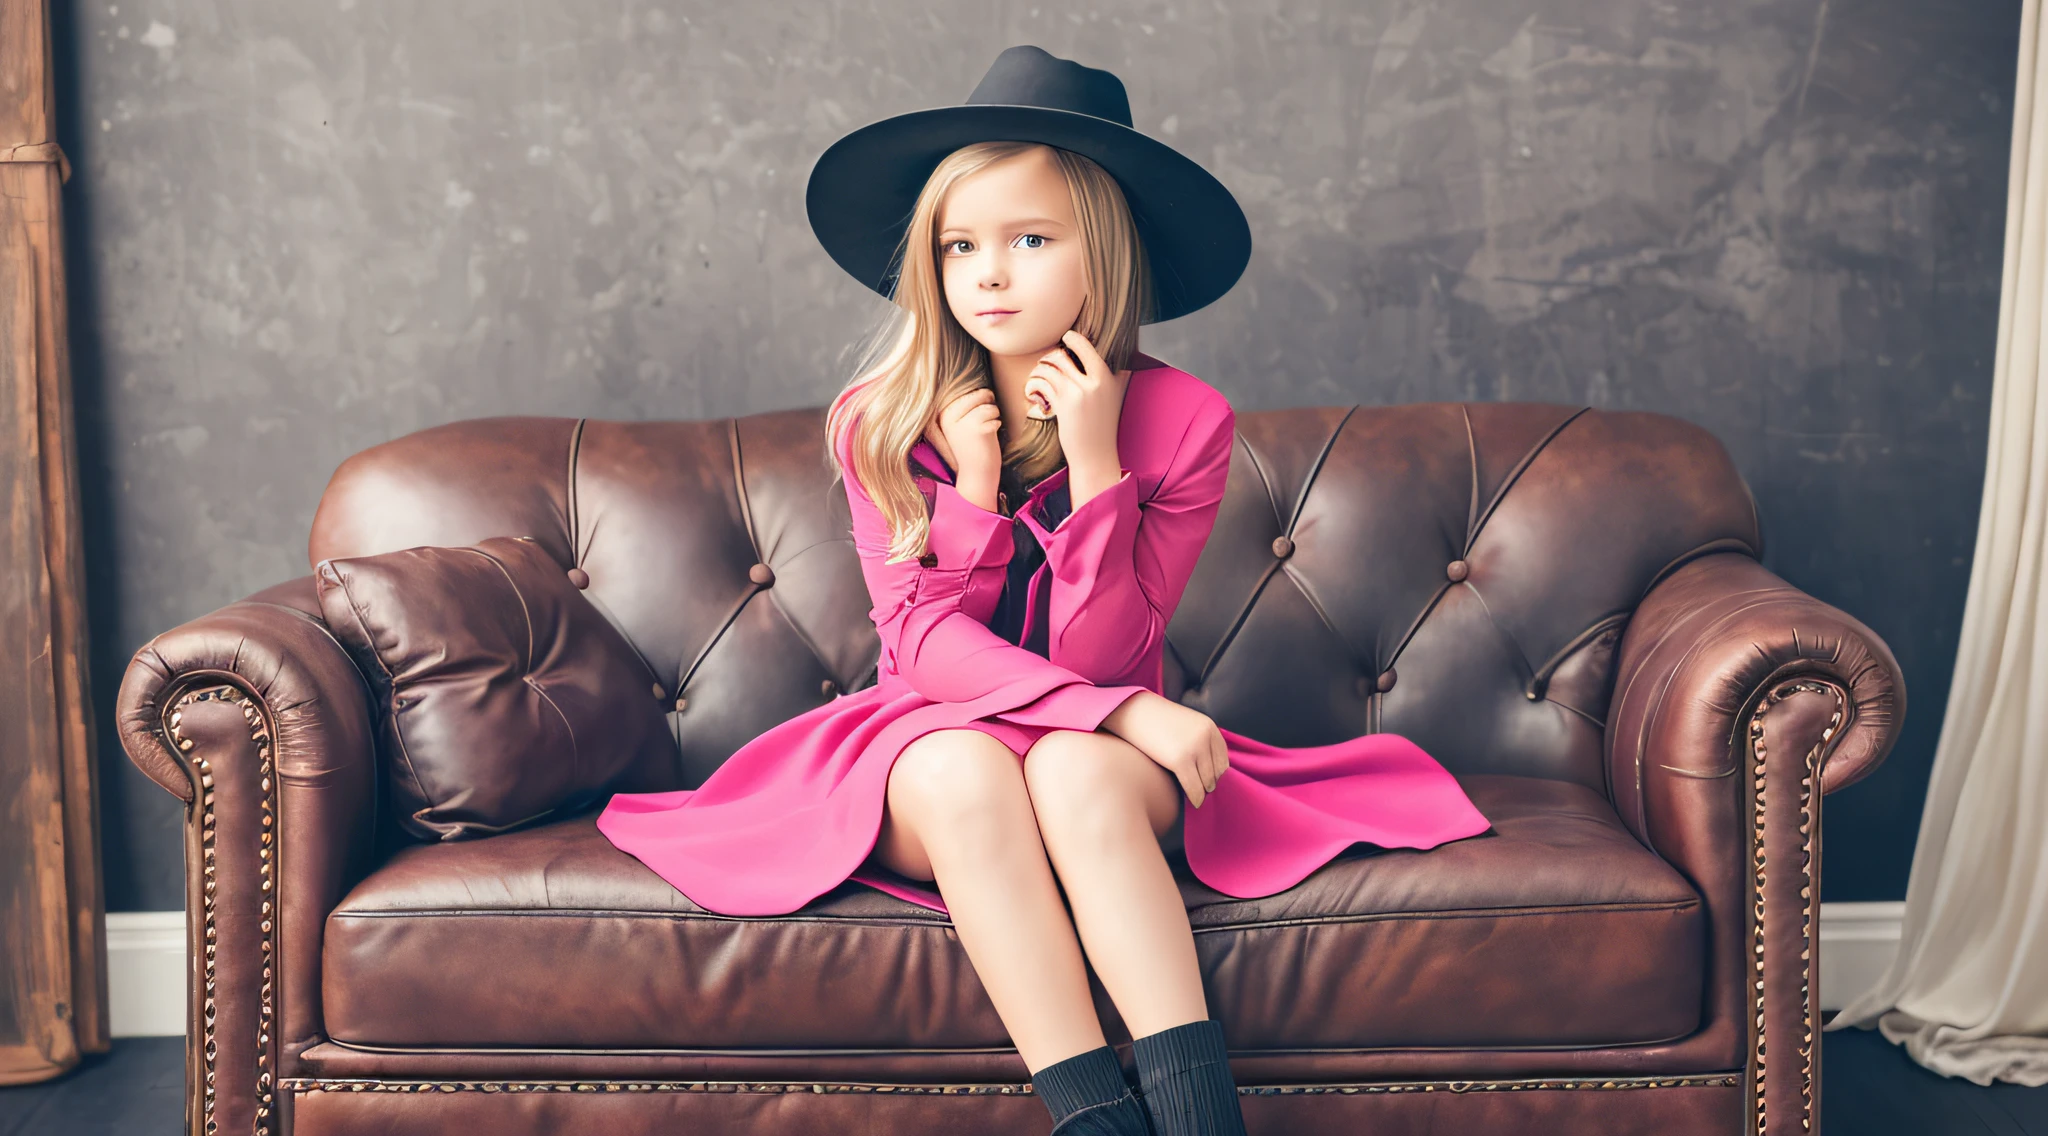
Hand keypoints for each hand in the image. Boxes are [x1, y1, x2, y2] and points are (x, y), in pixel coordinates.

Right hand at [926, 386, 1001, 510]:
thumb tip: (984, 387)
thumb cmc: (974, 446)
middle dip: (989, 404)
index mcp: (944, 414)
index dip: (981, 400)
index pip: (969, 392)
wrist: (976, 474)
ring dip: (994, 416)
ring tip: (987, 431)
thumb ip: (968, 405)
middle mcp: (949, 416)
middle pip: (979, 394)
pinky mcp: (975, 428)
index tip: (978, 418)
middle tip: (987, 421)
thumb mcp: (964, 423)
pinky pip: (994, 416)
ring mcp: (961, 422)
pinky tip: (990, 436)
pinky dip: (997, 424)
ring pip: (989, 405)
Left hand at [1024, 330, 1129, 485]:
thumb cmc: (1102, 427)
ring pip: (1049, 369)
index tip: (1066, 337)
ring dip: (1038, 371)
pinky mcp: (1063, 405)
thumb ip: (1112, 376)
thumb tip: (1104, 354)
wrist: (1096, 455)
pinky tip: (1033, 393)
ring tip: (1037, 378)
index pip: (1087, 347)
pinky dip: (1034, 385)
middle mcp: (1094, 382)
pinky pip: (1042, 384)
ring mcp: (1078, 393)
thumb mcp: (1113, 397)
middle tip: (1046, 365)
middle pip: (1062, 356)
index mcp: (1108, 377)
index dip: (1073, 338)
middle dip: (1049, 358)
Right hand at [1100, 690, 1229, 807]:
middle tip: (1200, 790)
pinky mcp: (1181, 760)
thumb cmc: (1155, 720)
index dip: (1216, 773)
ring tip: (1195, 795)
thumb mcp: (1185, 723)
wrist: (1133, 711)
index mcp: (1209, 726)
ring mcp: (1194, 748)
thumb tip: (1207, 767)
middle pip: (1217, 772)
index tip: (1207, 781)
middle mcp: (1205, 736)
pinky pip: (1195, 788)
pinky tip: (1193, 802)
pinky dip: (1196, 798)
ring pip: (1207, 782)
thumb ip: (1199, 739)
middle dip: (1209, 783)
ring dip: (1202, 791)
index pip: (1223, 759)